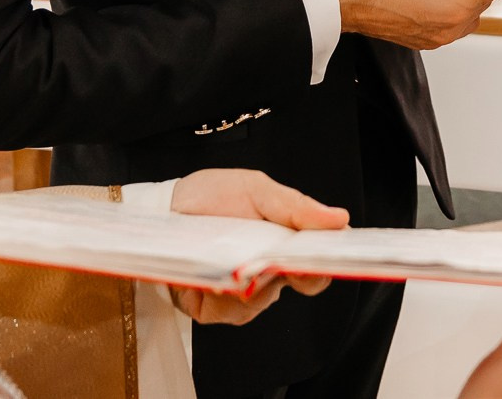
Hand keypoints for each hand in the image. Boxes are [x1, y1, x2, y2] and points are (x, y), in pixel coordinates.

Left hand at [166, 169, 347, 324]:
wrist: (162, 210)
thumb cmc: (212, 196)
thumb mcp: (255, 189)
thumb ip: (295, 206)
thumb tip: (339, 219)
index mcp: (286, 244)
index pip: (319, 264)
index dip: (328, 264)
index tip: (326, 255)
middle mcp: (269, 274)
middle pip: (296, 286)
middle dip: (285, 270)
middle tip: (271, 253)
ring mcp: (243, 297)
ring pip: (261, 300)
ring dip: (247, 278)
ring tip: (226, 252)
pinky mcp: (215, 310)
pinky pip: (228, 310)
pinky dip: (220, 290)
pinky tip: (208, 271)